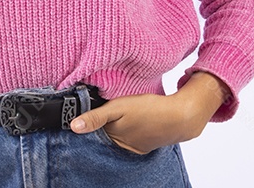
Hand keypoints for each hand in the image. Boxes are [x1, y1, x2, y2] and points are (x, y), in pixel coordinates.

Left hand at [68, 72, 228, 153]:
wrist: (180, 116)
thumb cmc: (149, 109)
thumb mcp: (118, 108)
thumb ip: (96, 117)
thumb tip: (73, 126)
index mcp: (113, 139)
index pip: (92, 132)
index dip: (88, 122)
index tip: (83, 113)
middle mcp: (122, 146)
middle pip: (103, 135)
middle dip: (100, 125)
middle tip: (103, 109)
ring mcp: (134, 146)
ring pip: (116, 136)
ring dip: (114, 127)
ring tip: (119, 114)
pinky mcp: (144, 144)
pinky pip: (129, 138)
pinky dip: (127, 130)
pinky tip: (131, 121)